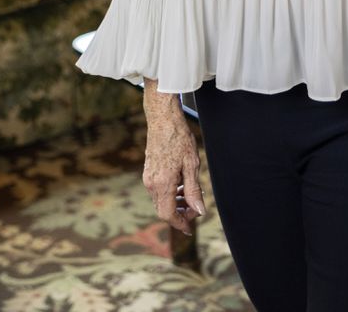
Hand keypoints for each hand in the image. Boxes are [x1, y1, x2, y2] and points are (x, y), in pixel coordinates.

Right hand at [142, 80, 205, 236]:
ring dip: (175, 204)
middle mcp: (151, 184)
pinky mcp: (148, 172)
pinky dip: (169, 194)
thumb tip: (200, 211)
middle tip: (195, 209)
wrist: (163, 118)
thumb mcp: (191, 164)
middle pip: (163, 211)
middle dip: (179, 215)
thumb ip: (194, 190)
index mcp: (162, 183)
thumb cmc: (180, 138)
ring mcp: (147, 178)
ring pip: (160, 201)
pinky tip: (181, 185)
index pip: (169, 215)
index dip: (180, 224)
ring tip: (191, 195)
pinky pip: (157, 191)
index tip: (191, 229)